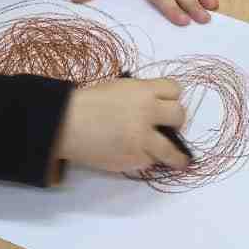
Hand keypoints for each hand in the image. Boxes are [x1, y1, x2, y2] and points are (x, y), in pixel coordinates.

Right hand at [54, 77, 189, 172]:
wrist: (67, 124)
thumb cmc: (88, 103)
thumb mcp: (118, 88)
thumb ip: (140, 95)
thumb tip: (156, 107)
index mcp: (144, 90)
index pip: (175, 90)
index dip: (171, 97)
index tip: (169, 104)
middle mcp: (148, 113)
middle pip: (179, 116)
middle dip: (176, 121)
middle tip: (170, 127)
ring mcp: (143, 138)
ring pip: (172, 149)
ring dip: (177, 155)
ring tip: (181, 161)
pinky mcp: (134, 158)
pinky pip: (149, 161)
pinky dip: (145, 159)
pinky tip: (137, 156)